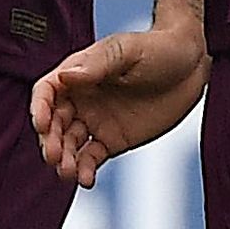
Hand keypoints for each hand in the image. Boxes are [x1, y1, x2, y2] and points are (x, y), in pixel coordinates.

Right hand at [29, 24, 208, 188]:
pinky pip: (91, 158)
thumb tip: (64, 76)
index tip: (41, 124)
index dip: (39, 107)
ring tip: (68, 173)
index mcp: (78, 73)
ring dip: (64, 160)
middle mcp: (81, 99)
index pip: (47, 91)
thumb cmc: (157, 48)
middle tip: (55, 155)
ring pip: (69, 145)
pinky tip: (85, 180)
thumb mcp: (127, 50)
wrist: (190, 66)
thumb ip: (97, 63)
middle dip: (50, 140)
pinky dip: (85, 170)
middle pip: (54, 123)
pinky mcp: (112, 140)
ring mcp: (96, 121)